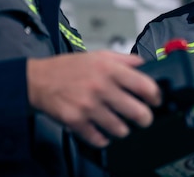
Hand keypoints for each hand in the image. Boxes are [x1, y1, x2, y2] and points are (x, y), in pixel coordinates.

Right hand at [27, 51, 161, 147]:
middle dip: (145, 118)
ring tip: (121, 123)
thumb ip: (124, 60)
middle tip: (144, 118)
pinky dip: (104, 138)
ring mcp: (89, 106)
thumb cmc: (69, 67)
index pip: (144, 85)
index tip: (155, 100)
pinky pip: (99, 138)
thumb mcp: (99, 55)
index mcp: (110, 70)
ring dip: (124, 129)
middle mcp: (102, 88)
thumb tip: (144, 64)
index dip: (155, 95)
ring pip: (120, 129)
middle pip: (137, 112)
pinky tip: (103, 131)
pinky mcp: (77, 121)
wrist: (38, 80)